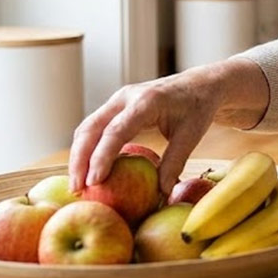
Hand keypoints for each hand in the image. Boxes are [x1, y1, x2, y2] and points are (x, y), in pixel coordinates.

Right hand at [68, 59, 268, 194]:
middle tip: (77, 190)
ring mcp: (118, 100)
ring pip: (88, 127)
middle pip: (91, 128)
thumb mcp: (191, 135)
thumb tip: (161, 194)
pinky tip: (87, 170)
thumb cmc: (198, 108)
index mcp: (146, 101)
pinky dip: (87, 148)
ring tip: (78, 185)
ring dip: (79, 155)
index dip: (102, 157)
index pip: (116, 131)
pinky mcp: (116, 107)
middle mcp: (126, 97)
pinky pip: (95, 128)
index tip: (94, 182)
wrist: (200, 83)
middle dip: (80, 159)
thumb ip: (175, 162)